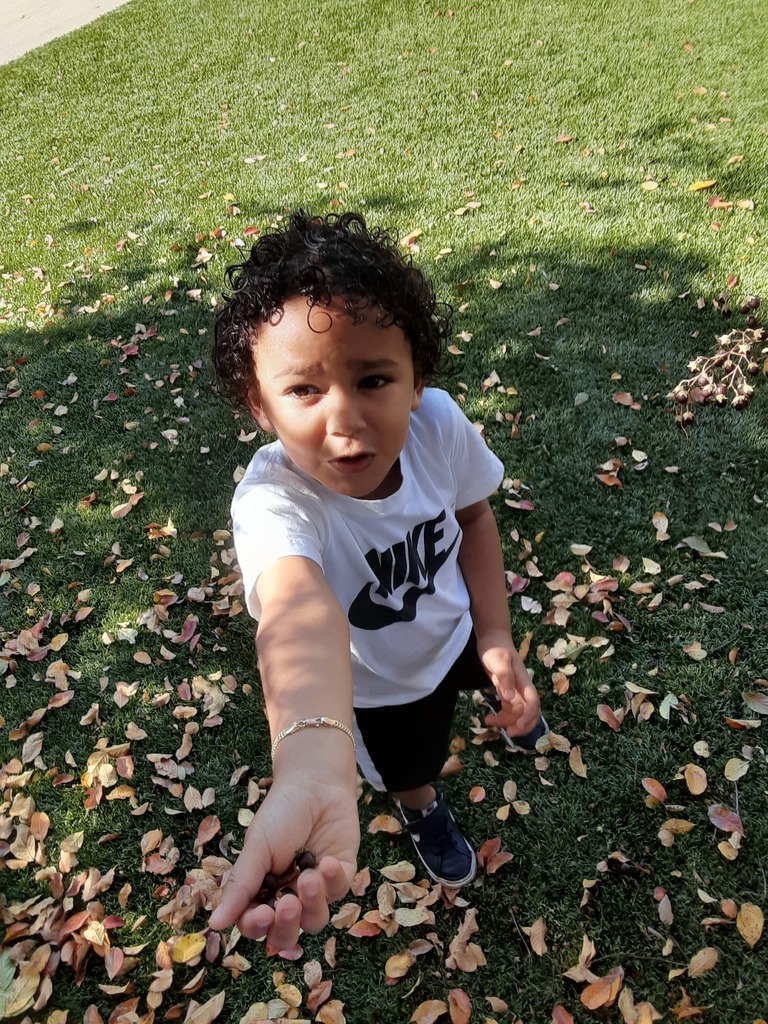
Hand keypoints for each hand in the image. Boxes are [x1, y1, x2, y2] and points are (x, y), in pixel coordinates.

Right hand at [209, 773, 359, 952]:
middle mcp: (289, 896)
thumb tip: (214, 924)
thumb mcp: (256, 847)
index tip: (261, 914)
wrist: (314, 783)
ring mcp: (317, 889)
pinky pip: (339, 892)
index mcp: (262, 892)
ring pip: (315, 921)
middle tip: (288, 904)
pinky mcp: (341, 876)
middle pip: (286, 934)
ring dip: (312, 904)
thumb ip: (240, 885)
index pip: (255, 925)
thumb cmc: (280, 813)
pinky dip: (333, 880)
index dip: (257, 927)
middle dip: (287, 925)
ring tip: (309, 876)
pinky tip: (326, 861)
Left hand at [477, 635, 541, 735]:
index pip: (533, 702)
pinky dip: (501, 717)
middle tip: (508, 733)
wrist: (492, 637)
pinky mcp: (507, 691)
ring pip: (518, 713)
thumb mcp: (498, 660)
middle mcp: (522, 688)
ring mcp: (516, 690)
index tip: (517, 727)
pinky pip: (509, 709)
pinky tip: (489, 718)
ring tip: (489, 722)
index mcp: (523, 681)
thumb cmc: (495, 647)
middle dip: (522, 725)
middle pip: (530, 711)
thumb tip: (509, 698)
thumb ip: (504, 678)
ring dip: (507, 722)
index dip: (529, 717)